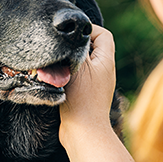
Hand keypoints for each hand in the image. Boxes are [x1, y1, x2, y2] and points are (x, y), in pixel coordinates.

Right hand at [59, 25, 115, 146]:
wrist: (83, 132)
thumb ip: (77, 46)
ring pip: (83, 63)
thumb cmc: (81, 98)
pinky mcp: (87, 95)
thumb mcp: (78, 66)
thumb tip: (74, 33)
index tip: (70, 34)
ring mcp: (96, 84)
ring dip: (69, 62)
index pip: (103, 34)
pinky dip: (67, 75)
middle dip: (76, 46)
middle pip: (92, 48)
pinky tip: (56, 80)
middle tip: (61, 48)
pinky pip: (78, 77)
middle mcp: (105, 71)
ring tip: (57, 65)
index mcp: (106, 61)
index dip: (88, 29)